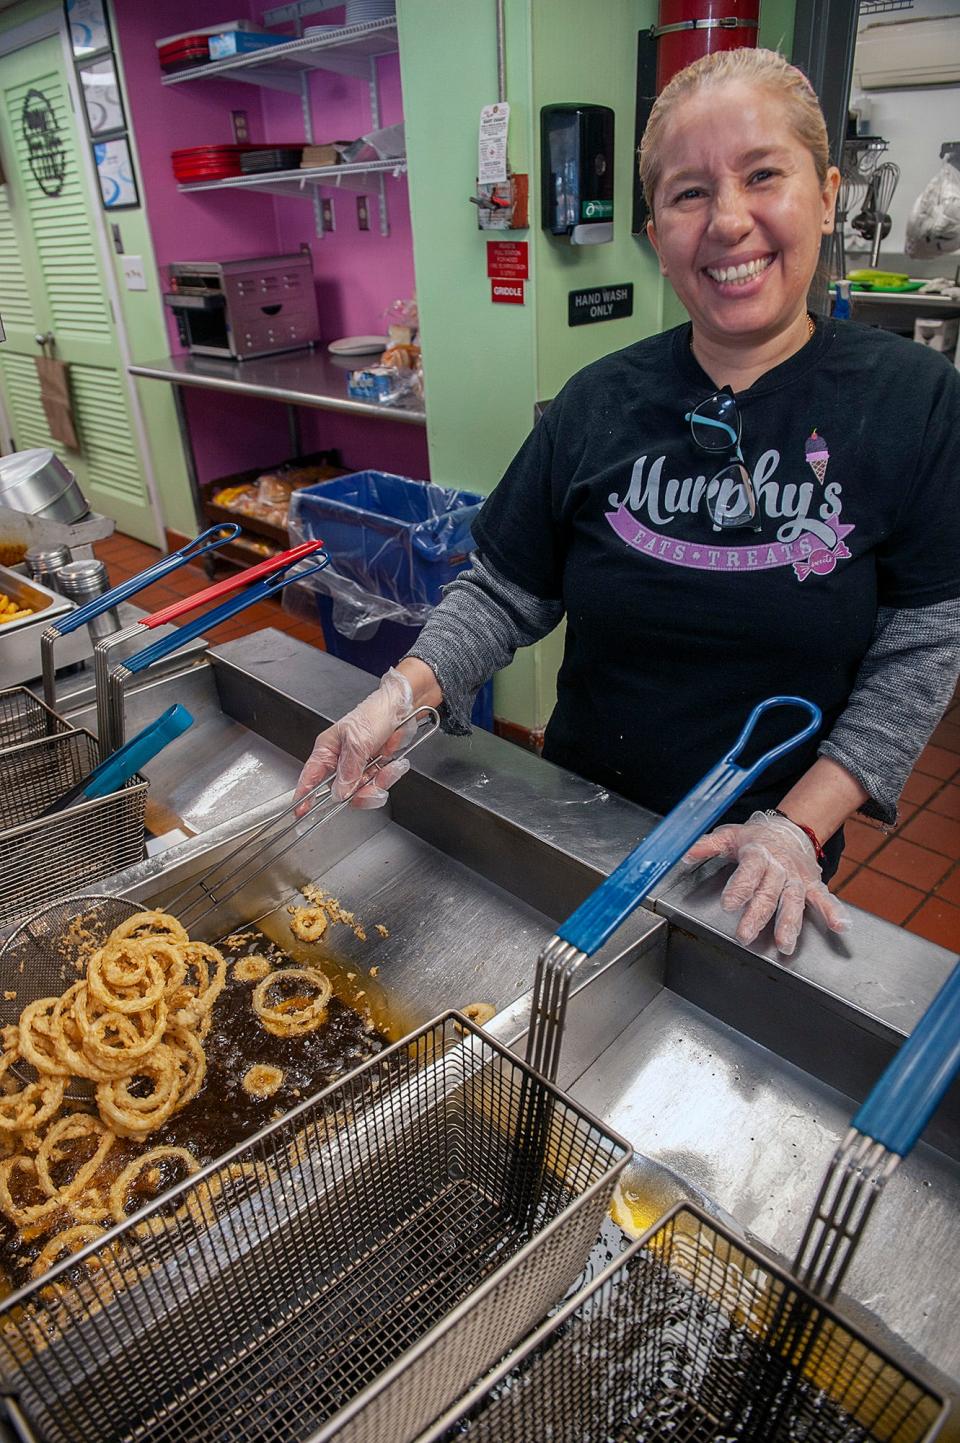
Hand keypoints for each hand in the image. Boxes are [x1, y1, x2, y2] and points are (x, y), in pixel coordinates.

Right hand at [293, 667, 414, 813]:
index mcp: (328, 749)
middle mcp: (341, 760)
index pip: (310, 776)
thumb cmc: (375, 713)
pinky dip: (388, 778)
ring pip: (362, 791)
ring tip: (386, 767)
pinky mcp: (375, 769)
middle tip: (369, 784)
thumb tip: (339, 793)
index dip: (304, 795)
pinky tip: (393, 764)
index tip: (300, 811)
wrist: (403, 709)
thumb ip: (348, 769)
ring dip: (377, 783)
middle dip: (358, 792)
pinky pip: (378, 785)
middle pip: (340, 791)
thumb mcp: (358, 741)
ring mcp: (359, 766)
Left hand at [683, 810, 849, 955]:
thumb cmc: (755, 837)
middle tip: (745, 935)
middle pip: (768, 893)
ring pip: (793, 900)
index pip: (748, 872)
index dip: (740, 888)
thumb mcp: (729, 836)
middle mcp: (779, 867)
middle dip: (757, 915)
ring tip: (784, 944)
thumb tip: (684, 853)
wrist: (789, 828)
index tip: (730, 904)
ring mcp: (797, 877)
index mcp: (758, 854)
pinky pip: (824, 898)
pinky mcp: (813, 884)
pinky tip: (840, 926)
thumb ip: (707, 846)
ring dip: (789, 923)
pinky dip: (833, 911)